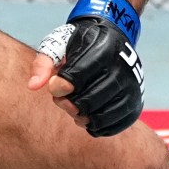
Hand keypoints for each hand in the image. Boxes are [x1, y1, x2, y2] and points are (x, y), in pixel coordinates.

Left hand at [28, 0, 144, 137]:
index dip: (61, 86)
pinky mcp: (135, 105)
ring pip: (103, 116)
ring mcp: (132, 88)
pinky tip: (87, 117)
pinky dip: (96, 127)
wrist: (112, 42)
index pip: (79, 75)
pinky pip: (114, 126)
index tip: (54, 87)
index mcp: (103, 48)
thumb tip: (34, 85)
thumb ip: (43, 63)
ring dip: (82, 118)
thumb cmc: (80, 46)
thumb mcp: (59, 45)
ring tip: (73, 109)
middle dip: (69, 105)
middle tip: (61, 101)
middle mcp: (123, 69)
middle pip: (90, 100)